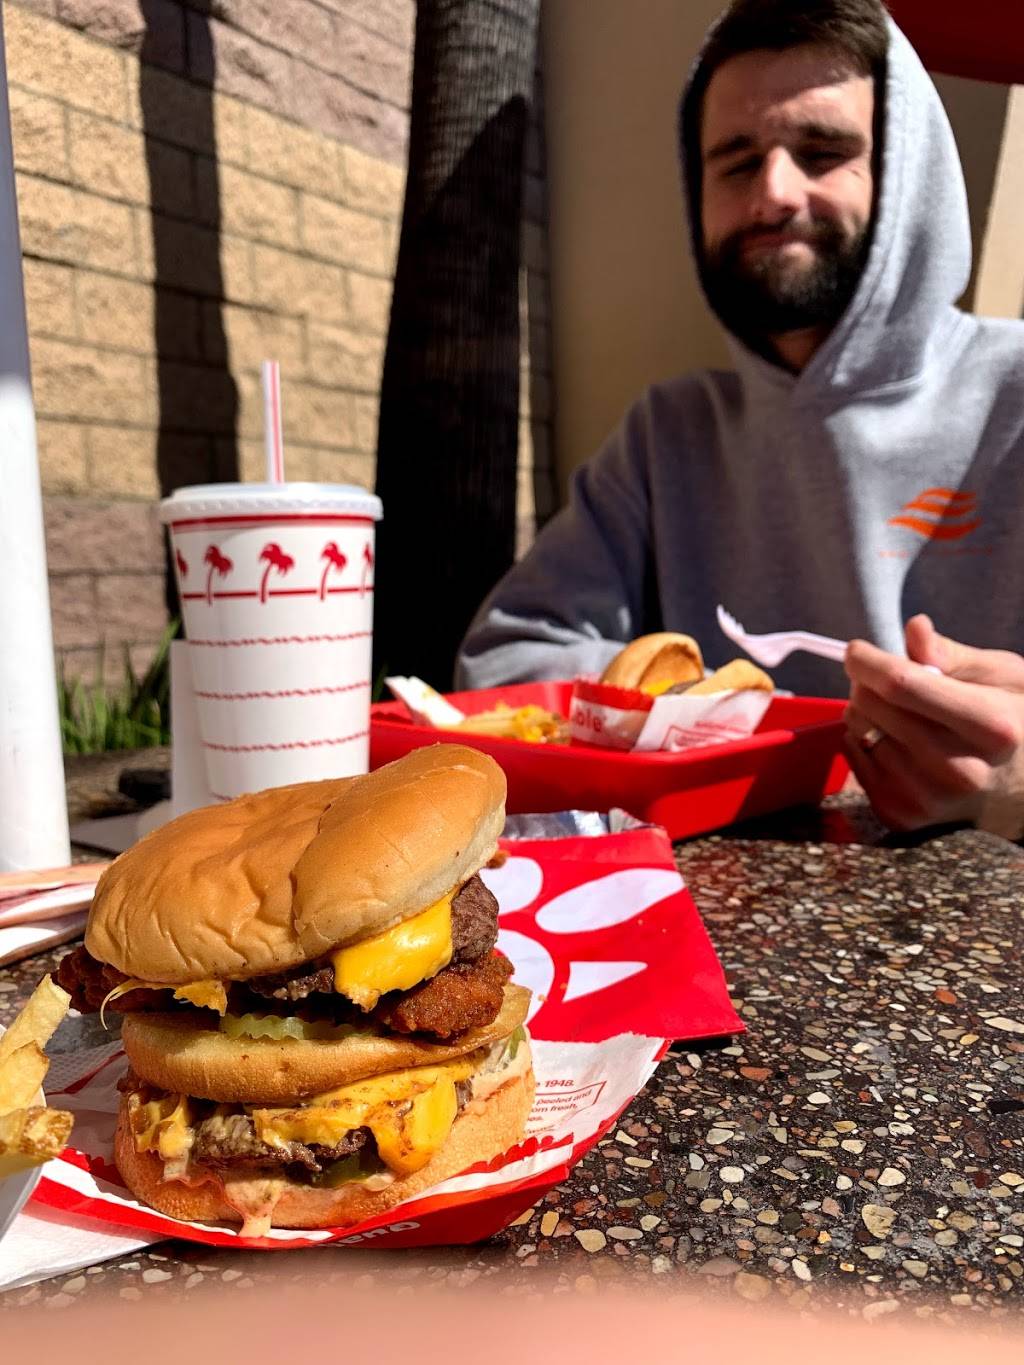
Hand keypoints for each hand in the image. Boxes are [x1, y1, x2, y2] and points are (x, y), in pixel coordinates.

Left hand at [843, 615, 1023, 836]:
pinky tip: (897, 742)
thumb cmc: (1017, 723)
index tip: (858, 651)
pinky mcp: (905, 817)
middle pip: (873, 706)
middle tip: (890, 680)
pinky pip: (855, 762)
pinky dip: (866, 744)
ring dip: (868, 714)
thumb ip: (954, 655)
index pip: (903, 685)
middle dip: (868, 682)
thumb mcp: (1005, 678)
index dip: (869, 661)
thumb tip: (915, 629)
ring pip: (859, 732)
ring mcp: (929, 798)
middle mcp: (960, 769)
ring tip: (902, 714)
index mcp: (990, 726)